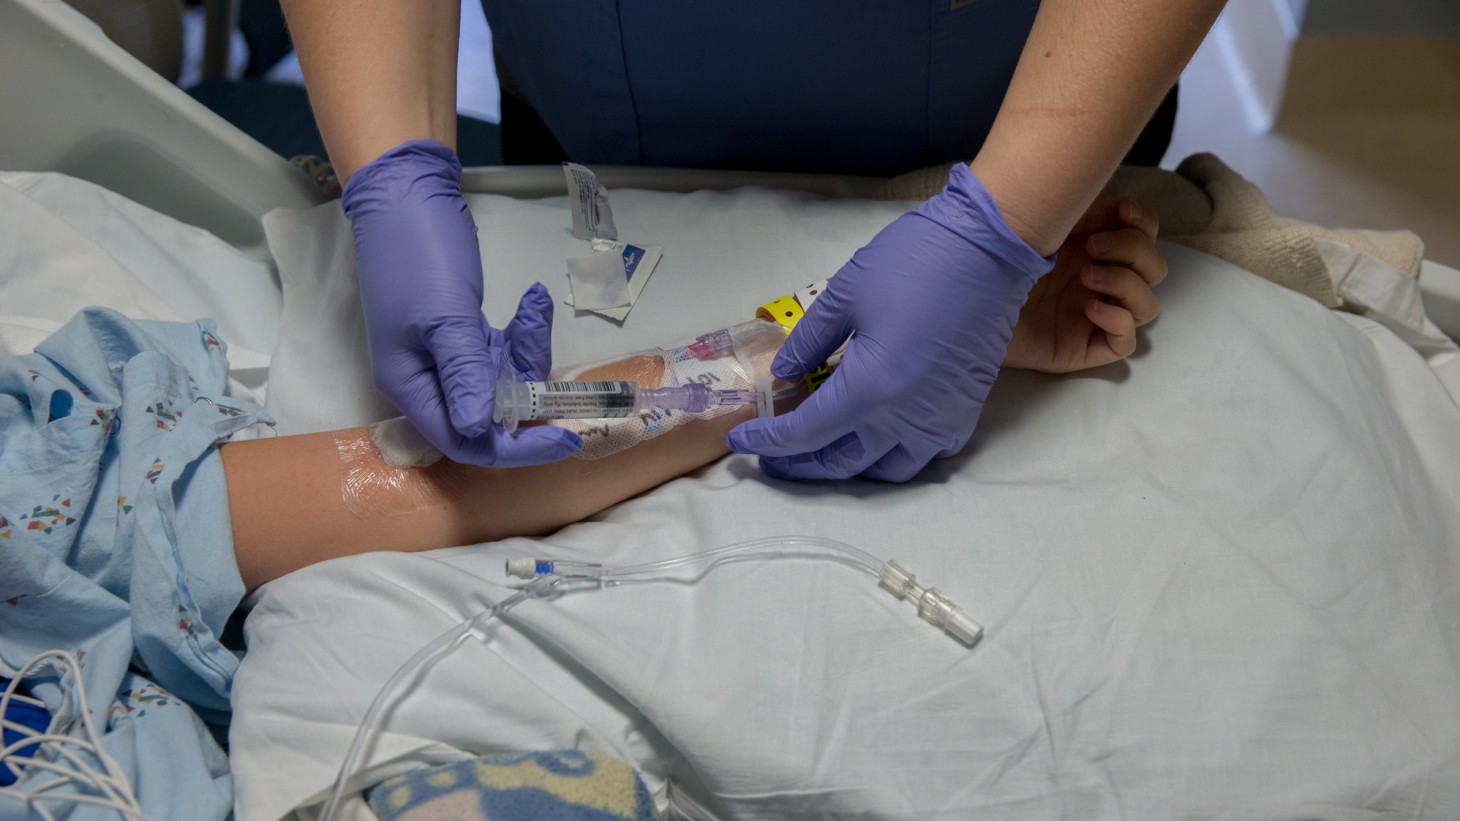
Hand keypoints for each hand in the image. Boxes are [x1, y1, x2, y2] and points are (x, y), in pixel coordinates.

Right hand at [342, 140, 580, 465]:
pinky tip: (534, 299)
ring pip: (503, 382)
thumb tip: (478, 432)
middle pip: (488, 417)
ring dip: (530, 353)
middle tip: (564, 380)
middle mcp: (428, 379)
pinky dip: (524, 331)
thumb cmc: (416, 253)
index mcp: (411, 385)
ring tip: (534, 307)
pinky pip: (504, 350)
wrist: (407, 193)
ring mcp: (448, 355)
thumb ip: (464, 374)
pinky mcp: (465, 332)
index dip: (515, 450)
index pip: (465, 442)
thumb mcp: (444, 316)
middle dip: (530, 398)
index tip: (564, 440)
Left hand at [726, 164, 1053, 481]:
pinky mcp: (964, 411)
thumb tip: (786, 374)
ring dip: (849, 468)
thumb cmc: (915, 262)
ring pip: (886, 470)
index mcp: (869, 390)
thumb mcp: (844, 295)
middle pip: (842, 462)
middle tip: (772, 457)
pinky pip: (925, 454)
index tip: (741, 441)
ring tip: (822, 451)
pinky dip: (894, 456)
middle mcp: (905, 419)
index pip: (805, 434)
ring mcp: (940, 420)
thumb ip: (809, 342)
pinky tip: (877, 436)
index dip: (769, 441)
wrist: (989, 249)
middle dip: (800, 465)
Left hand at [1003, 198, 1165, 372]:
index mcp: (1093, 249)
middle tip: (1091, 248)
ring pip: (1147, 305)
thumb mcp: (1042, 226)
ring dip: (1125, 283)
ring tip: (1086, 278)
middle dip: (1132, 251)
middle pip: (1154, 268)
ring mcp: (1095, 315)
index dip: (1145, 223)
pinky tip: (1089, 307)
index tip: (1124, 213)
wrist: (964, 300)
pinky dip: (1118, 320)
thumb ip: (1081, 211)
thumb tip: (1121, 207)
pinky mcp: (1085, 347)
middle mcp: (1100, 281)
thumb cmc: (995, 262)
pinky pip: (1126, 341)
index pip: (1145, 236)